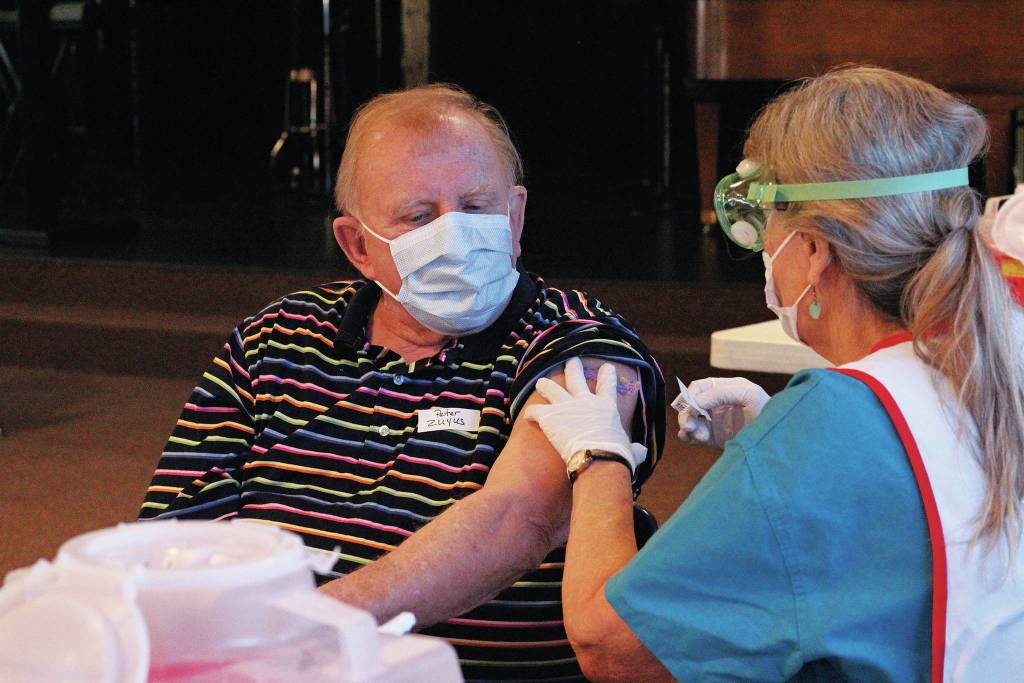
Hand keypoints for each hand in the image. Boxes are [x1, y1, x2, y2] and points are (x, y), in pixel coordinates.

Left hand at [523, 358, 647, 474]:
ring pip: (551, 388)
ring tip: (540, 381)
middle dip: (573, 368)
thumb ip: (634, 449)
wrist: (599, 457)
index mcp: (606, 408)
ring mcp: (566, 407)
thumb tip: (640, 452)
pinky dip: (531, 413)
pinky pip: (536, 411)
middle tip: (571, 361)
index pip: (607, 386)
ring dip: (545, 385)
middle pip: (576, 378)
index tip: (606, 367)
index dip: (606, 375)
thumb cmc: (617, 455)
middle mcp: (586, 402)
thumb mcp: (631, 451)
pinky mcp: (550, 417)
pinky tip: (527, 416)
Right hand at [677, 377, 768, 448]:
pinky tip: (692, 439)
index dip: (692, 397)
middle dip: (687, 414)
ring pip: (689, 420)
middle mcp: (717, 403)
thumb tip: (695, 402)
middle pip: (690, 404)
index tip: (694, 410)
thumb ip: (722, 393)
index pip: (699, 387)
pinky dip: (687, 436)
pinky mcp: (712, 437)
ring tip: (700, 437)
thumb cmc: (768, 414)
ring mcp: (714, 420)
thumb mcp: (750, 395)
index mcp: (726, 388)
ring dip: (689, 427)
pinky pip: (692, 435)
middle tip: (690, 426)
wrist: (776, 443)